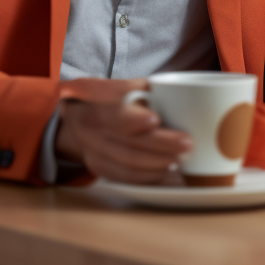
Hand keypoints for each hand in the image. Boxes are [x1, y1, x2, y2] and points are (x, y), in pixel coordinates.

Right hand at [55, 79, 193, 182]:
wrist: (77, 118)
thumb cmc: (110, 98)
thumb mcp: (122, 86)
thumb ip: (146, 89)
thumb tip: (182, 94)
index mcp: (95, 104)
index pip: (112, 115)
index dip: (132, 119)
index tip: (155, 119)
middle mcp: (90, 131)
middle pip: (126, 145)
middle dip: (160, 146)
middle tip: (187, 143)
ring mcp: (93, 152)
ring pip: (127, 165)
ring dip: (157, 165)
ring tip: (182, 159)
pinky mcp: (99, 168)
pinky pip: (125, 178)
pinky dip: (148, 177)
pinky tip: (167, 172)